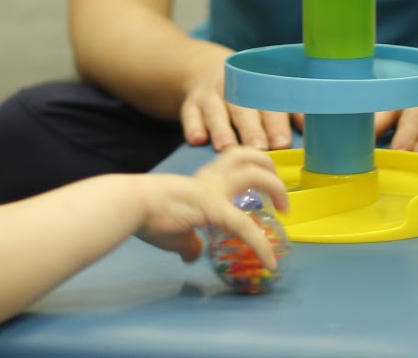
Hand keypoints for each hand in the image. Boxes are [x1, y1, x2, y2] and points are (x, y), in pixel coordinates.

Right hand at [134, 146, 289, 265]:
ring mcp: (214, 190)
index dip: (255, 172)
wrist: (132, 204)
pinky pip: (245, 226)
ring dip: (276, 187)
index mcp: (203, 181)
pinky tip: (269, 260)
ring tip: (285, 208)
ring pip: (254, 172)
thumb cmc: (147, 215)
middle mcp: (211, 179)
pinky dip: (261, 244)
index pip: (234, 165)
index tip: (265, 195)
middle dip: (270, 168)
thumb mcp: (174, 232)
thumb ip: (189, 241)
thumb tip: (192, 253)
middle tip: (281, 195)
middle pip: (248, 155)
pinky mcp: (213, 209)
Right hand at [178, 49, 294, 152]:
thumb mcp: (268, 93)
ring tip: (227, 148)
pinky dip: (192, 126)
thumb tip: (314, 132)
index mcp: (258, 86)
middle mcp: (234, 88)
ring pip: (216, 111)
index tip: (282, 143)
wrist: (204, 69)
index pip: (270, 103)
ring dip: (222, 129)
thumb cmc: (247, 92)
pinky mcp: (190, 104)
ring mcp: (210, 95)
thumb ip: (290, 111)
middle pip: (243, 108)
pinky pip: (189, 114)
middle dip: (251, 128)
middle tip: (258, 148)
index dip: (277, 122)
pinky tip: (196, 140)